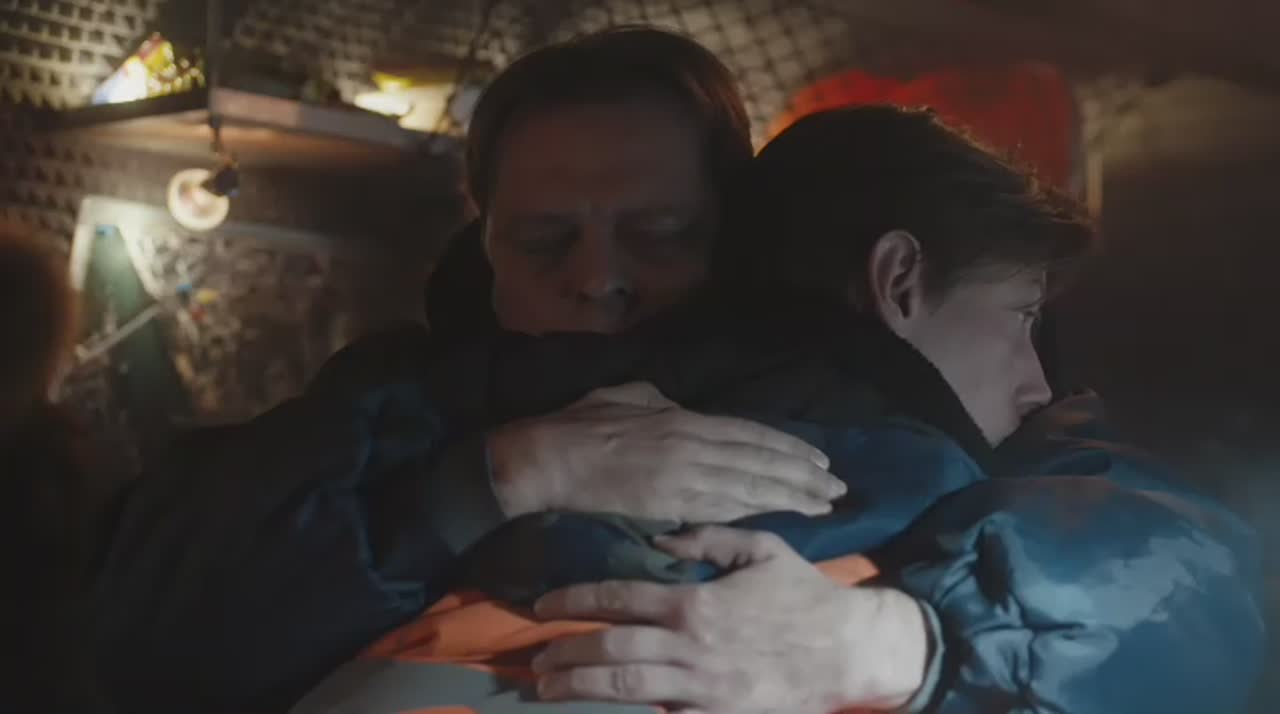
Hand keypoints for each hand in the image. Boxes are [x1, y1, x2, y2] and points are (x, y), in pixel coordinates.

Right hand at [487, 382, 843, 521]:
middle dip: (803, 474)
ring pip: (750, 485)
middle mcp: (693, 444)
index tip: (817, 458)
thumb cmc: (580, 425)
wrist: (547, 459)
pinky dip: (757, 511)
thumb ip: (662, 404)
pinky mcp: (669, 504)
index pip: (749, 433)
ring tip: (825, 503)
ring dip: (791, 495)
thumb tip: (680, 408)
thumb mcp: (627, 397)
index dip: (787, 447)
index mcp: (683, 418)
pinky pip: (723, 507)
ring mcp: (683, 475)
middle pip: (760, 460)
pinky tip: (782, 517)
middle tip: (837, 486)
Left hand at [530, 526, 929, 713]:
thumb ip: (709, 538)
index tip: (544, 606)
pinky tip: (603, 710)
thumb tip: (662, 539)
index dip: (574, 602)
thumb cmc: (804, 595)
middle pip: (611, 649)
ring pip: (626, 687)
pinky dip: (629, 712)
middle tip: (535, 660)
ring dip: (581, 687)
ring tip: (550, 688)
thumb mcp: (762, 549)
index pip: (619, 598)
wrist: (850, 651)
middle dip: (566, 653)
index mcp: (696, 601)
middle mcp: (691, 646)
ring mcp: (703, 687)